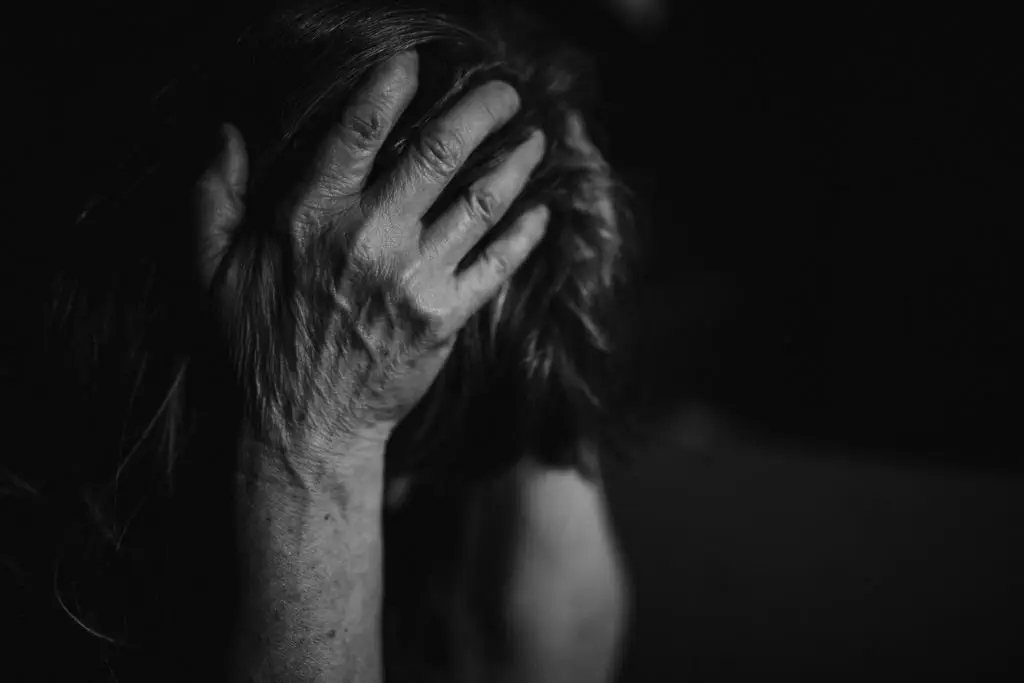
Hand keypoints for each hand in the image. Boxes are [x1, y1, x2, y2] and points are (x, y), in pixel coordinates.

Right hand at [194, 51, 548, 453]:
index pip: (359, 131)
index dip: (392, 85)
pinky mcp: (446, 317)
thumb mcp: (212, 268)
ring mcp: (414, 279)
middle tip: (504, 91)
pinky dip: (525, 234)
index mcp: (311, 218)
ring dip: (515, 163)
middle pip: (438, 152)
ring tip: (535, 138)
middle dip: (480, 110)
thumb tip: (226, 132)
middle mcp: (369, 240)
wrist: (308, 426)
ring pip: (480, 202)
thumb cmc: (259, 344)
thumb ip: (213, 195)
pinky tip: (542, 212)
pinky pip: (497, 264)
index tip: (415, 62)